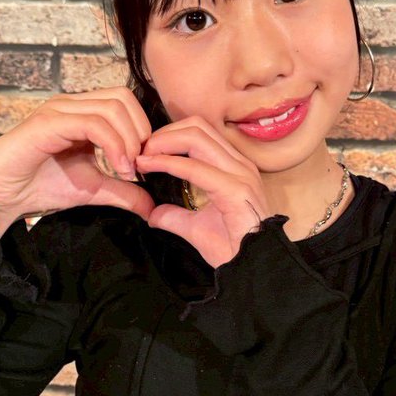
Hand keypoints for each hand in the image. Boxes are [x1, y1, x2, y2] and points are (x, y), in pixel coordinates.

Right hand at [0, 89, 155, 234]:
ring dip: (128, 140)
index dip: (142, 130)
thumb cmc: (38, 187)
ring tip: (127, 172)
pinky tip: (117, 169)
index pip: (125, 102)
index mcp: (82, 113)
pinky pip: (92, 123)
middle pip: (123, 98)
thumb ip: (122, 192)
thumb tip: (152, 205)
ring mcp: (59, 110)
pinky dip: (113, 145)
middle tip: (138, 167)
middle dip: (140, 132)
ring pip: (112, 107)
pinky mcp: (48, 122)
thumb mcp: (91, 189)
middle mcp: (71, 105)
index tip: (143, 166)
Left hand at [134, 116, 271, 267]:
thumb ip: (175, 216)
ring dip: (164, 142)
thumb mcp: (196, 228)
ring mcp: (240, 174)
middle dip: (163, 133)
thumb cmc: (233, 249)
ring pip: (197, 136)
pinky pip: (195, 167)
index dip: (169, 136)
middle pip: (197, 126)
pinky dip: (168, 162)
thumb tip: (152, 214)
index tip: (146, 152)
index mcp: (234, 168)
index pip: (199, 134)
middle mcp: (239, 165)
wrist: (254, 269)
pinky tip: (150, 166)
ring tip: (143, 157)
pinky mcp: (235, 189)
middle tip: (141, 151)